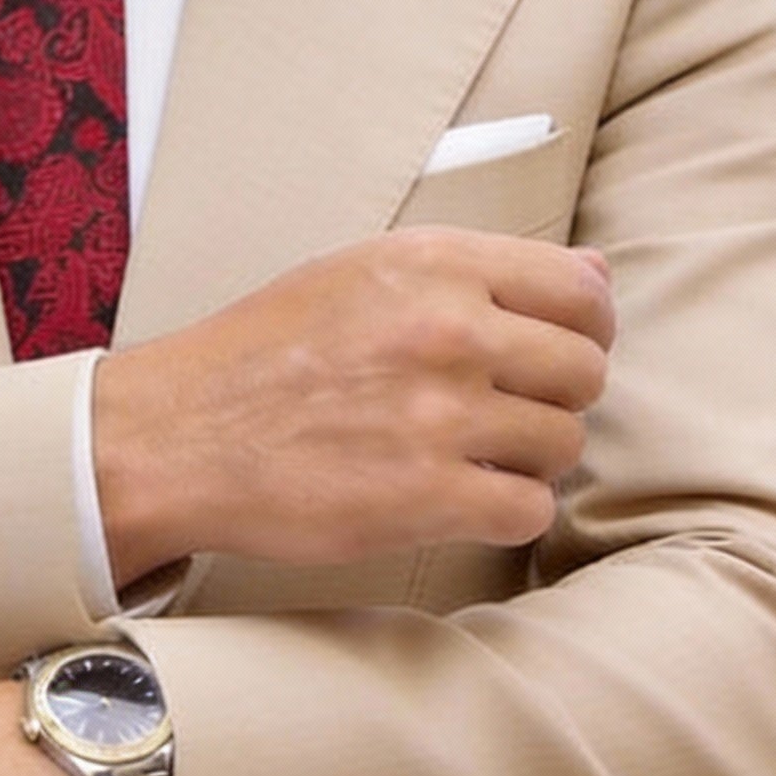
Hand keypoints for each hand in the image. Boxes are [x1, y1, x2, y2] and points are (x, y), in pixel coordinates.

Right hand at [94, 227, 614, 583]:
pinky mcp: (428, 497)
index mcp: (434, 264)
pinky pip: (530, 509)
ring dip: (528, 458)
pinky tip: (458, 499)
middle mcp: (447, 330)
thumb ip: (478, 272)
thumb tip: (598, 273)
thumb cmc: (262, 354)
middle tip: (501, 413)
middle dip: (554, 397)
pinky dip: (505, 511)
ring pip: (564, 443)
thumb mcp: (361, 274)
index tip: (552, 353)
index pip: (583, 290)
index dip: (584, 329)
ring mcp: (441, 415)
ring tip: (469, 457)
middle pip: (584, 370)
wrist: (176, 436)